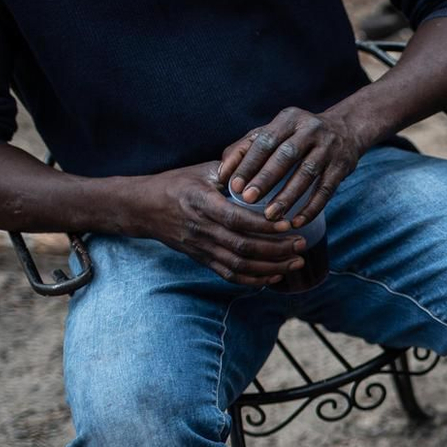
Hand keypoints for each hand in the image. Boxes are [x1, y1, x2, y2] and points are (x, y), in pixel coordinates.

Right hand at [129, 163, 305, 286]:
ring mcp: (201, 248)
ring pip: (239, 266)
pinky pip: (230, 275)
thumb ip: (233, 171)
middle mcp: (201, 229)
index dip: (263, 225)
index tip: (287, 224)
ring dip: (271, 268)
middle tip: (302, 245)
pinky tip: (275, 276)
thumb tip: (268, 165)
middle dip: (276, 250)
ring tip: (296, 263)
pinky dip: (254, 280)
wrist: (144, 208)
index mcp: (201, 203)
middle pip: (242, 246)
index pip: (236, 219)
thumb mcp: (202, 171)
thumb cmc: (177, 183)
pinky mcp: (202, 259)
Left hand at [218, 107, 365, 225]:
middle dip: (266, 179)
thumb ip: (248, 146)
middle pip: (286, 156)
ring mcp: (329, 149)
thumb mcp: (277, 131)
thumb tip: (223, 171)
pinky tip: (297, 221)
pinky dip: (311, 208)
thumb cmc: (299, 135)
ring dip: (288, 197)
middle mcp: (310, 130)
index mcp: (289, 119)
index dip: (249, 163)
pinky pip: (326, 190)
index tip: (234, 186)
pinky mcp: (342, 167)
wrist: (347, 129)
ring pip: (307, 174)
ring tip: (271, 216)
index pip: (265, 141)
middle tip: (248, 200)